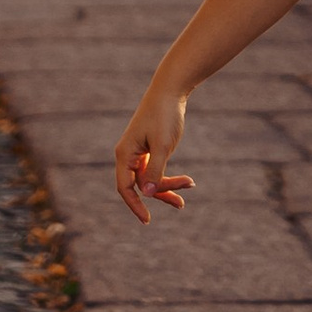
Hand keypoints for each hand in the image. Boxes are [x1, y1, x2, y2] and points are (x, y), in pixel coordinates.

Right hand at [114, 85, 193, 226]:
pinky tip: (186, 181)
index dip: (134, 205)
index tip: (147, 219)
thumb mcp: (162, 145)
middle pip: (140, 186)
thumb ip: (155, 170)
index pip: (124, 187)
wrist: (171, 92)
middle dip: (160, 194)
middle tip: (181, 203)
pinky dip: (169, 178)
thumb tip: (147, 194)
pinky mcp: (149, 151)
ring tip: (187, 193)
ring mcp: (138, 154)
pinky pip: (156, 171)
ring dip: (167, 188)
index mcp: (125, 154)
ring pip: (149, 180)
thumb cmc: (165, 115)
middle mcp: (128, 155)